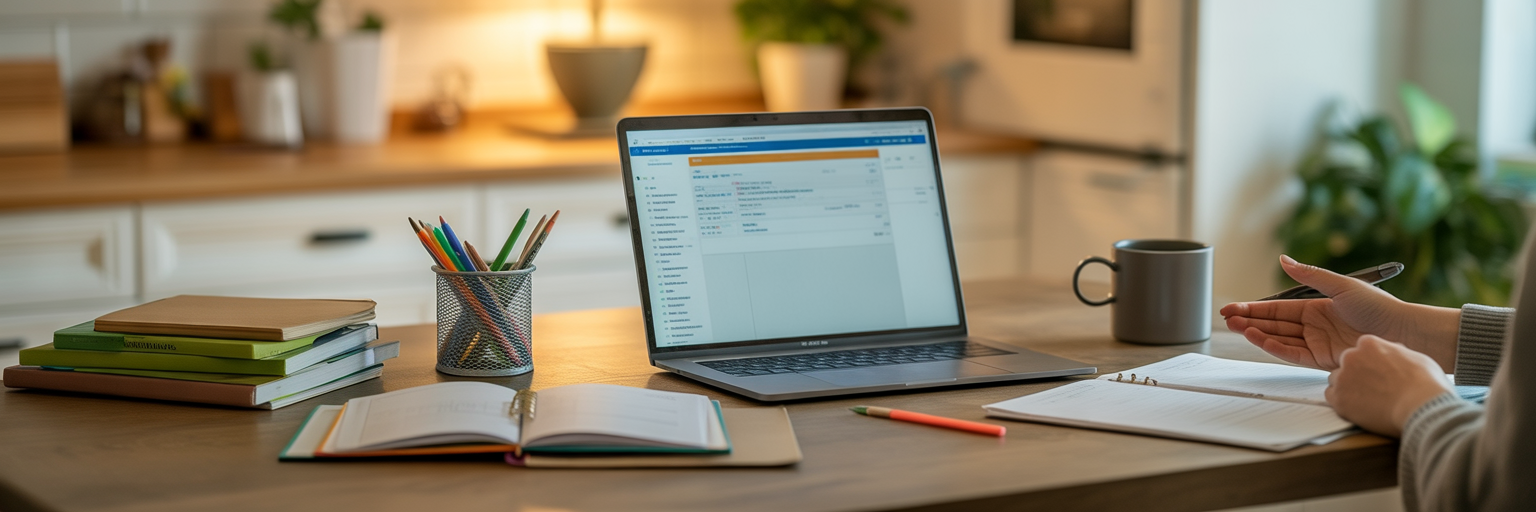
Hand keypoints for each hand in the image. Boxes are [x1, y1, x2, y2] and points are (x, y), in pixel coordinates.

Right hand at [1219, 255, 1458, 370]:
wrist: (1404, 333)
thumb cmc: (1379, 307)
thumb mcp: (1341, 285)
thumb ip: (1309, 275)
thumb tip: (1283, 259)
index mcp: (1317, 306)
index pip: (1277, 308)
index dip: (1253, 308)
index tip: (1232, 308)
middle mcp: (1314, 326)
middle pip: (1274, 324)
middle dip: (1249, 321)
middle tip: (1226, 319)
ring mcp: (1317, 343)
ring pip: (1279, 339)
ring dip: (1257, 334)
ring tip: (1237, 328)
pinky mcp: (1324, 360)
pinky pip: (1293, 354)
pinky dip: (1274, 347)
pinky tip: (1259, 339)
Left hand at [1326, 335, 1451, 436]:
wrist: (1421, 407)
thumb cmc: (1425, 383)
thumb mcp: (1414, 357)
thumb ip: (1395, 352)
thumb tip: (1393, 352)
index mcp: (1368, 344)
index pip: (1361, 351)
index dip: (1370, 363)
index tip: (1379, 374)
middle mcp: (1350, 356)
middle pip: (1346, 364)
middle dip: (1357, 375)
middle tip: (1374, 388)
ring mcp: (1343, 378)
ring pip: (1337, 380)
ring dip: (1348, 388)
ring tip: (1369, 400)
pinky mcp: (1339, 399)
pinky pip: (1332, 397)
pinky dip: (1343, 403)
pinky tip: (1360, 408)